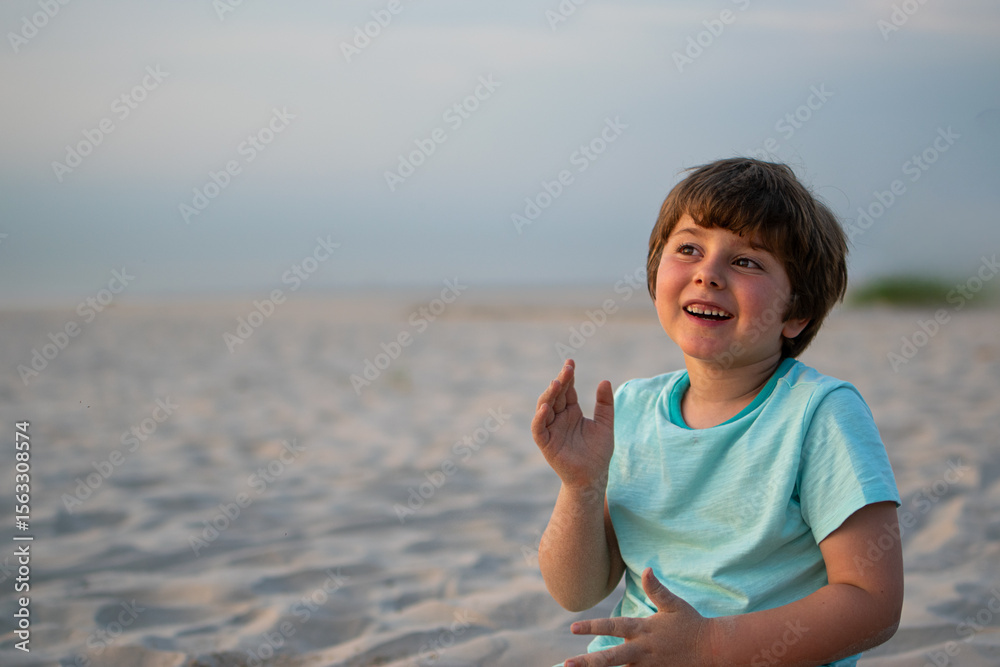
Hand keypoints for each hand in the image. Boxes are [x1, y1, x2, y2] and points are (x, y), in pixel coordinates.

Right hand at [531, 359, 614, 488]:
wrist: (594, 477)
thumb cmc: (598, 453)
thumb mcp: (605, 425)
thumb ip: (605, 404)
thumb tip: (605, 381)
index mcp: (572, 412)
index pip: (567, 390)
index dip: (568, 376)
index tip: (570, 362)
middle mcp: (559, 418)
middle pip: (556, 395)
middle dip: (560, 381)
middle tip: (567, 369)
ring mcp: (551, 429)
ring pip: (544, 407)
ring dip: (549, 395)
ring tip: (557, 383)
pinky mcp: (545, 443)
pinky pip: (538, 428)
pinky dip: (539, 418)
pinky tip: (545, 408)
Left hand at [564, 568, 711, 666]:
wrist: (713, 650)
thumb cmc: (691, 624)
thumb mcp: (673, 605)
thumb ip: (656, 589)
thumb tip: (647, 569)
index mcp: (643, 629)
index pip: (613, 627)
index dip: (593, 626)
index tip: (573, 628)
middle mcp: (642, 650)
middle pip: (610, 658)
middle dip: (588, 662)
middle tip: (567, 664)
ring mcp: (648, 666)